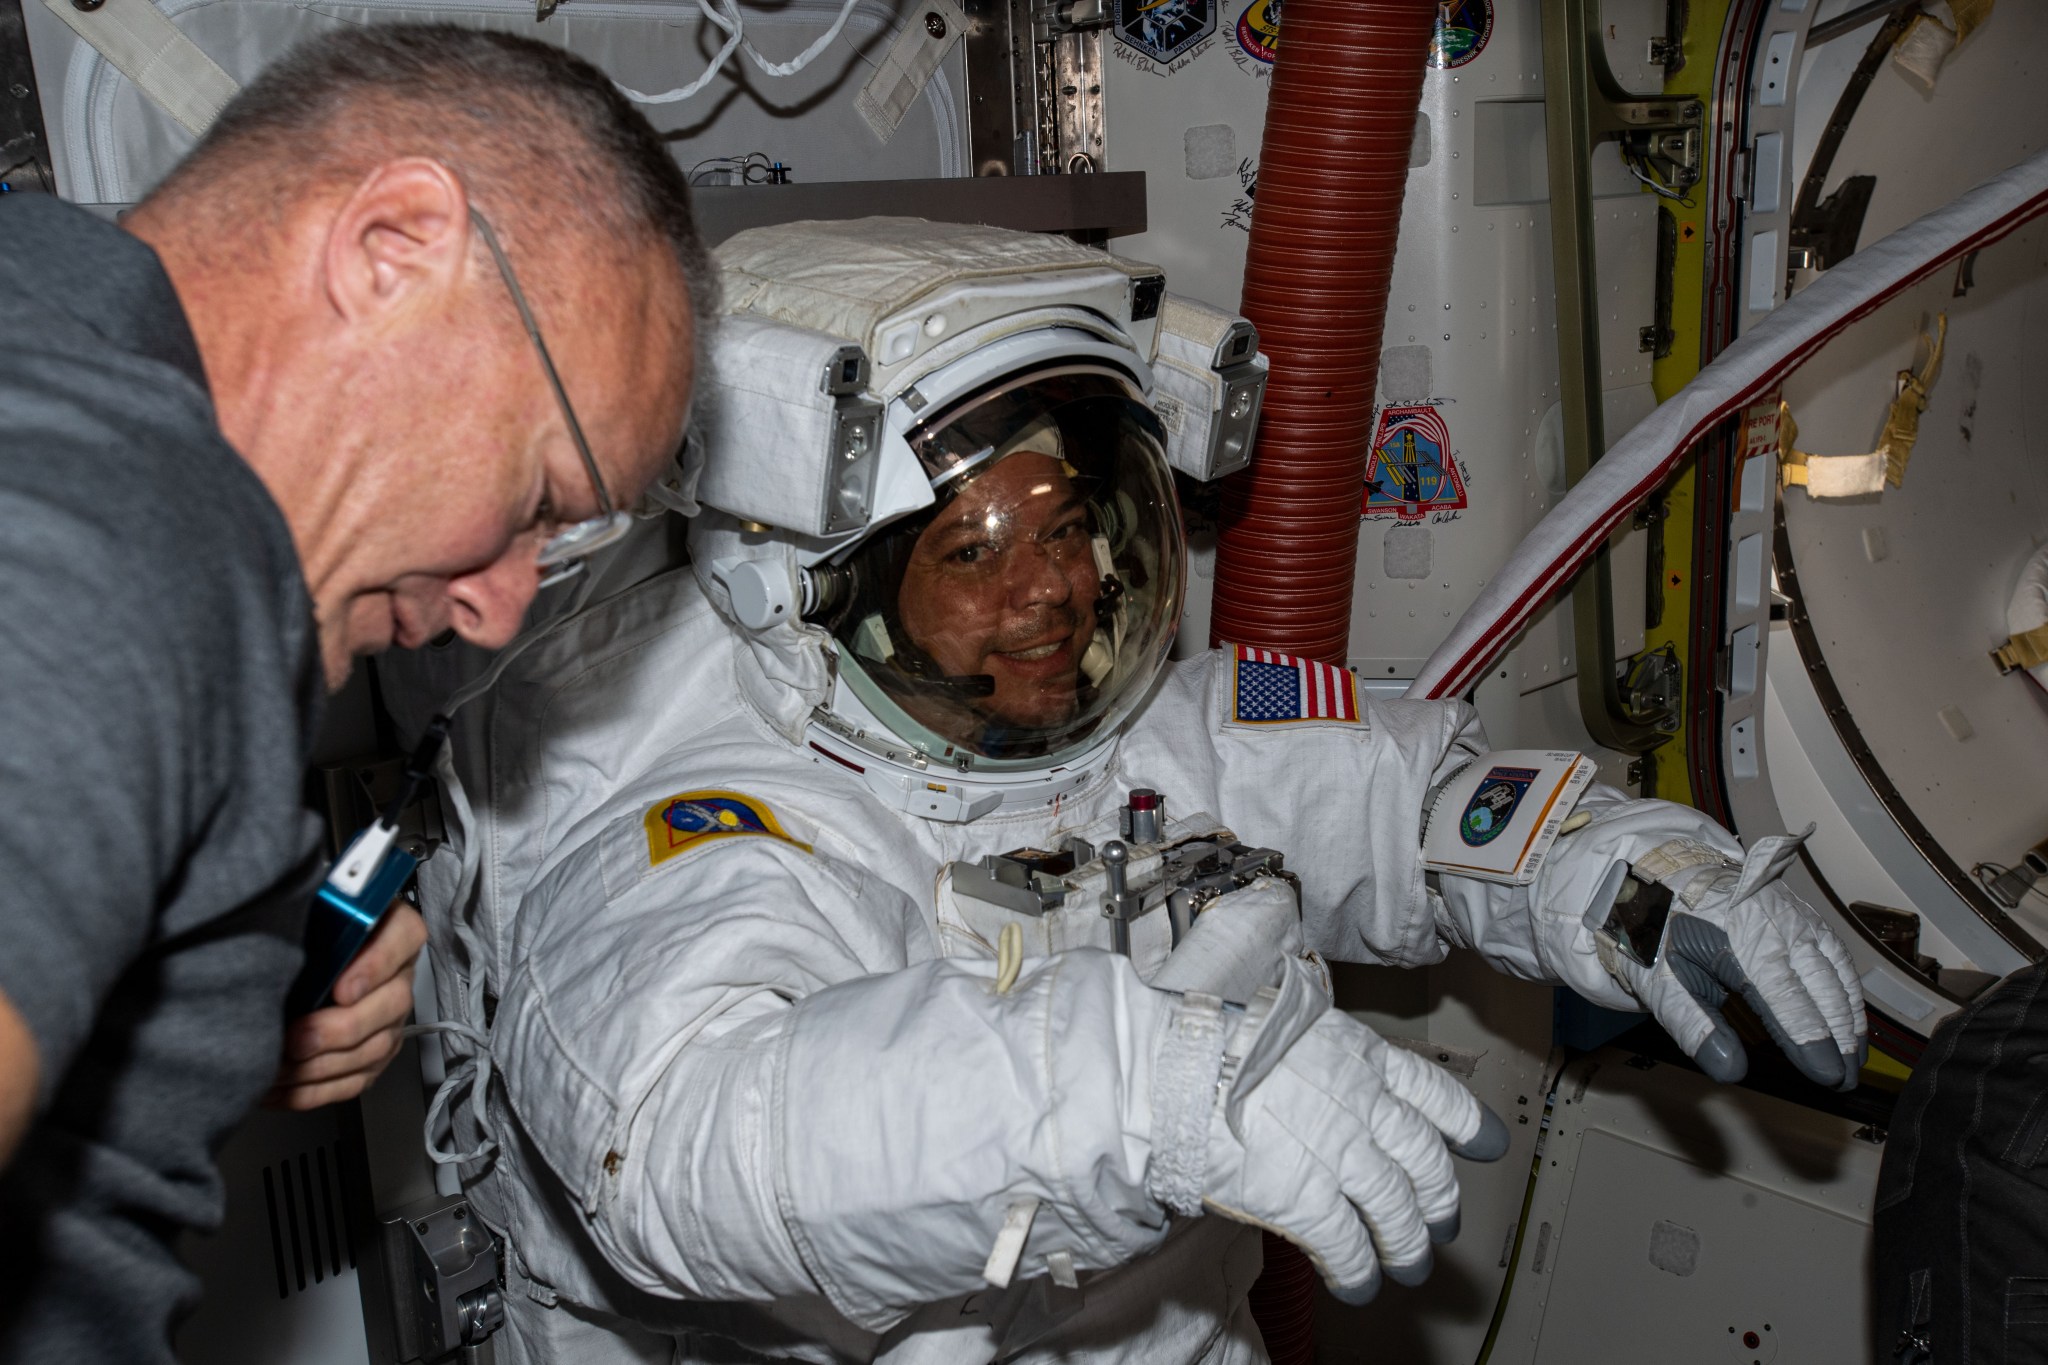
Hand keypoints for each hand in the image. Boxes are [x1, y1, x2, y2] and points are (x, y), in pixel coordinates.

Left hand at [267, 904, 426, 1110]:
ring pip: (370, 1051)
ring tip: (277, 1068)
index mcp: (390, 927)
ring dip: (320, 1067)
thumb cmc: (309, 929)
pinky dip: (312, 1091)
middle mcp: (397, 976)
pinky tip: (278, 1089)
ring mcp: (389, 1020)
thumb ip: (309, 909)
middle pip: (389, 1006)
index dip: (375, 967)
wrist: (302, 959)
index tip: (341, 988)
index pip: (403, 938)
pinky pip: (352, 1082)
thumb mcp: (312, 908)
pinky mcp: (372, 1055)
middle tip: (296, 1038)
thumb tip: (281, 919)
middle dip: (338, 1029)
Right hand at [1149, 958, 1507, 1304]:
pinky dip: (1359, 1269)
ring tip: (1408, 1266)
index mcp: (1354, 1054)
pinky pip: (1347, 1245)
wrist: (1164, 1061)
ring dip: (1407, 1245)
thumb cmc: (1206, 1037)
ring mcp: (1336, 1150)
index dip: (1465, 1122)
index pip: (1431, 1091)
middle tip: (1444, 1222)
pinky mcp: (1303, 1196)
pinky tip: (1360, 1285)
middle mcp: (1358, 1102)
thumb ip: (1316, 1066)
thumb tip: (1322, 1097)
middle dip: (1439, 1198)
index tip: (1486, 1142)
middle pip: (1423, 1160)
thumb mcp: (1281, 1029)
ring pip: (1396, 1208)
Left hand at [1618, 831, 1866, 1090]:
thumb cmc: (1659, 933)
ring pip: (1836, 973)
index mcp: (1735, 938)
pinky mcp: (1805, 917)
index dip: (1809, 1039)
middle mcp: (1774, 923)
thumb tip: (1730, 1071)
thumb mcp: (1659, 981)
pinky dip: (1849, 994)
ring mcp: (1795, 916)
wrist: (1664, 880)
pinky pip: (1837, 958)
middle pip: (1821, 987)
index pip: (1784, 996)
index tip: (1827, 1076)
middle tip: (1845, 1082)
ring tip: (1855, 1063)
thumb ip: (1693, 1026)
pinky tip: (1852, 1025)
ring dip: (1850, 1019)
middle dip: (1839, 1038)